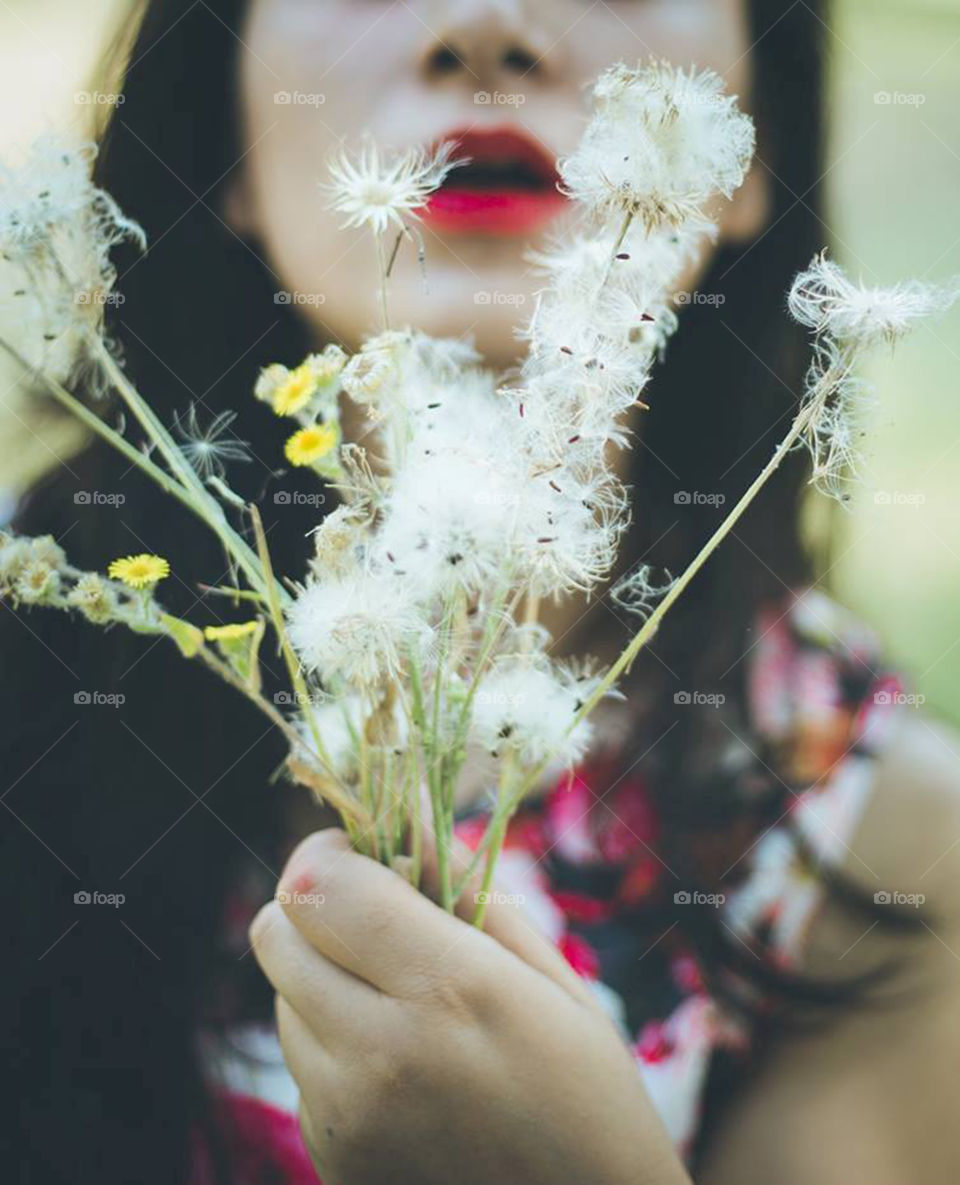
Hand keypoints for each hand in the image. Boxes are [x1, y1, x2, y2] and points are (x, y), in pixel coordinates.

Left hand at [251, 829, 688, 1184]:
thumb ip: (473, 890)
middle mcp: (378, 1052)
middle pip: (275, 932)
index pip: (321, 886)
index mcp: (449, 989)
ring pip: (282, 997)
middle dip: (314, 905)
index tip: (358, 848)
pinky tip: (399, 1066)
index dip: (329, 850)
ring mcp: (345, 1116)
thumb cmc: (591, 1096)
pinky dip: (332, 1043)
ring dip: (322, 976)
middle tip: (370, 914)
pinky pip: (301, 1065)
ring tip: (398, 1001)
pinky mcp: (332, 1160)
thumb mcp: (552, 979)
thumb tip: (412, 816)